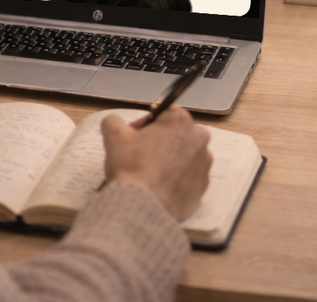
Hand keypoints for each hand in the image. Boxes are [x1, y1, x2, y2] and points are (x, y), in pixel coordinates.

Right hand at [100, 105, 211, 220]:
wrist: (142, 206)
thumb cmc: (131, 168)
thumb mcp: (113, 135)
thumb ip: (114, 121)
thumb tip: (114, 122)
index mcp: (180, 121)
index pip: (164, 112)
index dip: (147, 122)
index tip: (135, 134)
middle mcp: (198, 139)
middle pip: (177, 133)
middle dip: (160, 140)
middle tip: (140, 153)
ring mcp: (203, 164)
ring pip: (184, 154)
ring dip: (169, 158)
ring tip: (149, 171)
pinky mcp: (203, 186)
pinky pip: (189, 176)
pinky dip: (176, 178)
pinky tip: (159, 184)